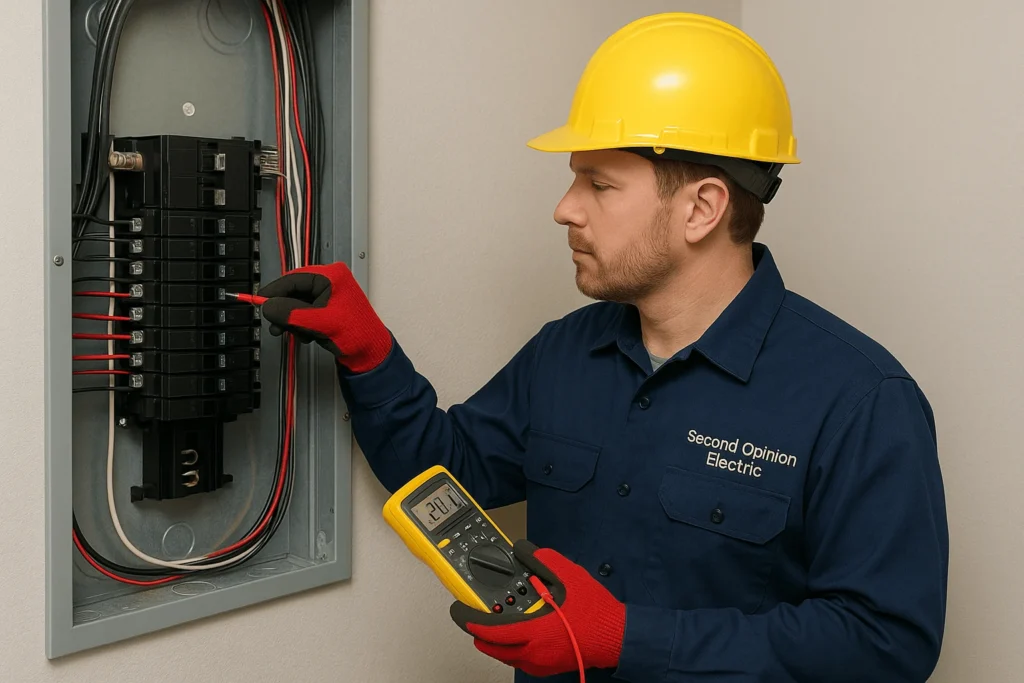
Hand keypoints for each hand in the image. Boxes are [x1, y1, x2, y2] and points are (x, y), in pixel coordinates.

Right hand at [258, 262, 391, 372]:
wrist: (370, 353)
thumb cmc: (356, 334)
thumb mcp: (319, 322)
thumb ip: (291, 313)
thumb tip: (268, 306)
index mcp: (332, 276)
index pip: (294, 278)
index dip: (274, 291)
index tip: (259, 301)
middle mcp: (331, 281)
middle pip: (294, 291)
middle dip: (285, 311)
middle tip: (276, 325)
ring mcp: (329, 295)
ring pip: (298, 303)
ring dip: (294, 321)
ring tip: (299, 334)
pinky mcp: (328, 308)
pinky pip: (305, 312)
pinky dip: (302, 324)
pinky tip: (308, 335)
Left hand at [449, 540, 625, 677]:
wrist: (617, 637)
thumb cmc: (597, 613)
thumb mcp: (569, 576)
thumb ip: (543, 560)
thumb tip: (524, 550)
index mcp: (535, 631)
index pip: (491, 631)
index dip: (471, 621)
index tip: (461, 612)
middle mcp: (534, 652)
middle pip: (493, 648)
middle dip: (479, 633)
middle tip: (475, 618)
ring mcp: (541, 663)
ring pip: (506, 656)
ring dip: (496, 642)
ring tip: (496, 624)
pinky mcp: (549, 668)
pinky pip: (521, 661)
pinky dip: (513, 649)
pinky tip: (520, 633)